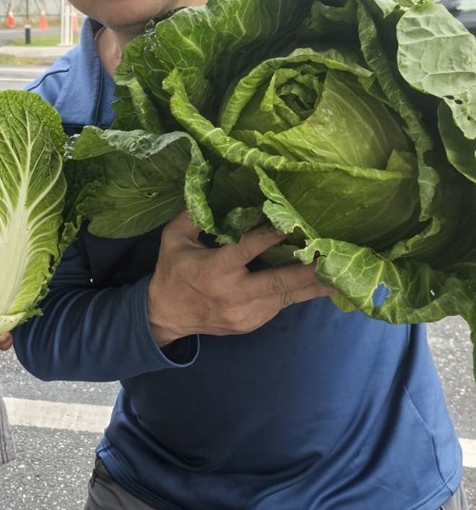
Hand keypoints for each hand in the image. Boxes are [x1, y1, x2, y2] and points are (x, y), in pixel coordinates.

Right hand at [147, 211, 333, 344]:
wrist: (166, 316)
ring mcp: (246, 313)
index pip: (248, 250)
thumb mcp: (173, 239)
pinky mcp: (252, 323)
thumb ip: (193, 216)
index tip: (293, 225)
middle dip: (311, 271)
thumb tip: (211, 187)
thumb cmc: (172, 272)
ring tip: (343, 275)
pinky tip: (319, 283)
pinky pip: (280, 304)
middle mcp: (234, 294)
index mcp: (215, 270)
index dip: (271, 237)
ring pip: (287, 297)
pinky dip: (298, 292)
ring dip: (315, 285)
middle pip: (280, 282)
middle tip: (337, 258)